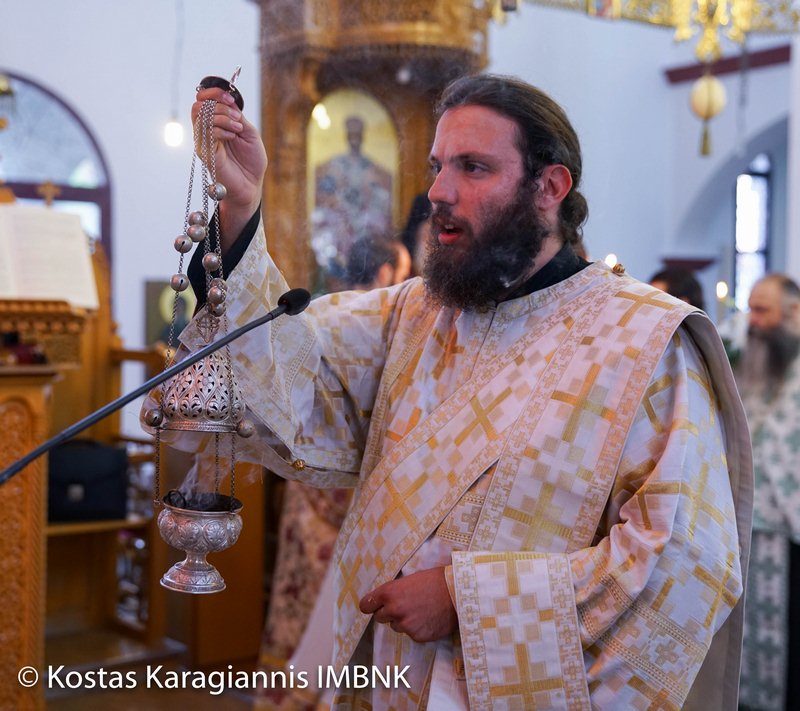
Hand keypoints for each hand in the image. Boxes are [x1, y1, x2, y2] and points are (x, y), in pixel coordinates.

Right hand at [192, 86, 267, 250]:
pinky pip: (205, 131)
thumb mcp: (249, 132)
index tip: (231, 99)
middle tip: (237, 117)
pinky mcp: (204, 152)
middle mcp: (206, 130)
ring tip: (238, 129)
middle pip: (200, 104)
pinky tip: (233, 137)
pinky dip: (221, 129)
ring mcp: (203, 141)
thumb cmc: (251, 161)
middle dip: (220, 104)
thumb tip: (229, 101)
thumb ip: (237, 116)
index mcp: (217, 123)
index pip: (204, 99)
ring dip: (223, 117)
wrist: (252, 185)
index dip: (215, 93)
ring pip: (201, 115)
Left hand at [359, 567, 457, 642]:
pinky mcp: (417, 636)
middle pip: (379, 618)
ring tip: (420, 611)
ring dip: (403, 621)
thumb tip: (384, 601)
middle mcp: (394, 610)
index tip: (372, 606)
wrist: (457, 593)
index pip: (366, 605)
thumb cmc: (435, 580)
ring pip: (396, 626)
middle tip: (404, 606)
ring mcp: (406, 626)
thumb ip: (394, 592)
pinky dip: (417, 628)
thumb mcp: (409, 580)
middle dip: (388, 613)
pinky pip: (411, 634)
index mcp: (389, 592)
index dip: (370, 605)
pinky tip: (428, 619)